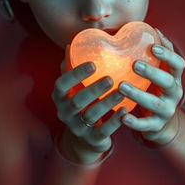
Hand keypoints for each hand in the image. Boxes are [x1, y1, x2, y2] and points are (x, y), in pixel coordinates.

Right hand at [52, 46, 126, 163]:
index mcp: (59, 97)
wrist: (85, 138)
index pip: (62, 84)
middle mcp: (64, 113)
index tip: (93, 64)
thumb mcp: (74, 87)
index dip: (75, 74)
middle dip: (93, 89)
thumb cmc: (81, 103)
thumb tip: (70, 44)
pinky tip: (125, 110)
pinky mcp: (92, 139)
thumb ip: (72, 67)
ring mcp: (77, 128)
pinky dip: (114, 121)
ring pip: (91, 115)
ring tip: (122, 92)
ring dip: (107, 103)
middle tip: (110, 78)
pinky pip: (103, 131)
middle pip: (77, 101)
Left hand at [118, 29, 184, 144]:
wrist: (160, 122)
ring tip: (121, 86)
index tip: (153, 47)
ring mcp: (166, 110)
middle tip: (135, 65)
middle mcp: (174, 93)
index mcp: (174, 78)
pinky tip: (123, 116)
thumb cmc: (155, 89)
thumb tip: (154, 29)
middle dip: (152, 73)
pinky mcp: (156, 126)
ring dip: (138, 94)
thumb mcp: (160, 71)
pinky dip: (135, 122)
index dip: (168, 55)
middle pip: (168, 82)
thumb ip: (158, 53)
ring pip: (155, 103)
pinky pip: (146, 125)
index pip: (178, 64)